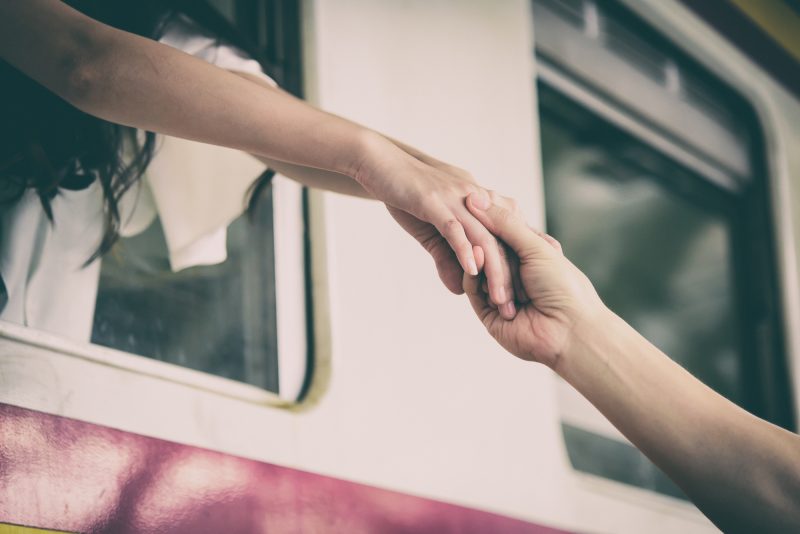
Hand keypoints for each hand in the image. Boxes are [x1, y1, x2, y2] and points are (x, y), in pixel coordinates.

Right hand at [356, 133, 515, 316]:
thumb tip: (459, 289)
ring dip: (493, 271)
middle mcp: (475, 199)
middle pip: (502, 241)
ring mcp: (456, 199)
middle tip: (512, 308)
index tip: (526, 295)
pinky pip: (455, 229)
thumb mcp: (432, 229)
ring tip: (498, 298)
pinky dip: (464, 250)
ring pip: (484, 238)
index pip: (509, 235)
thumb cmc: (407, 194)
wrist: (379, 162)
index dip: (518, 265)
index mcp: (480, 202)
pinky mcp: (434, 202)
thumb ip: (447, 258)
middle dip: (509, 277)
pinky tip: (471, 272)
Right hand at [462, 193, 603, 368]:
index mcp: (531, 256)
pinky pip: (472, 289)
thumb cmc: (563, 285)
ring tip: (479, 249)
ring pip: (478, 269)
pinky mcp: (488, 314)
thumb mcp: (534, 246)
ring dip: (480, 259)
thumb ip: (504, 224)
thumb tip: (476, 198)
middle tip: (469, 222)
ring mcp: (500, 294)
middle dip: (482, 239)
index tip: (471, 201)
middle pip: (488, 250)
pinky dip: (473, 276)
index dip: (489, 219)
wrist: (569, 329)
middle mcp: (515, 274)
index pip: (502, 233)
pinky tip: (476, 264)